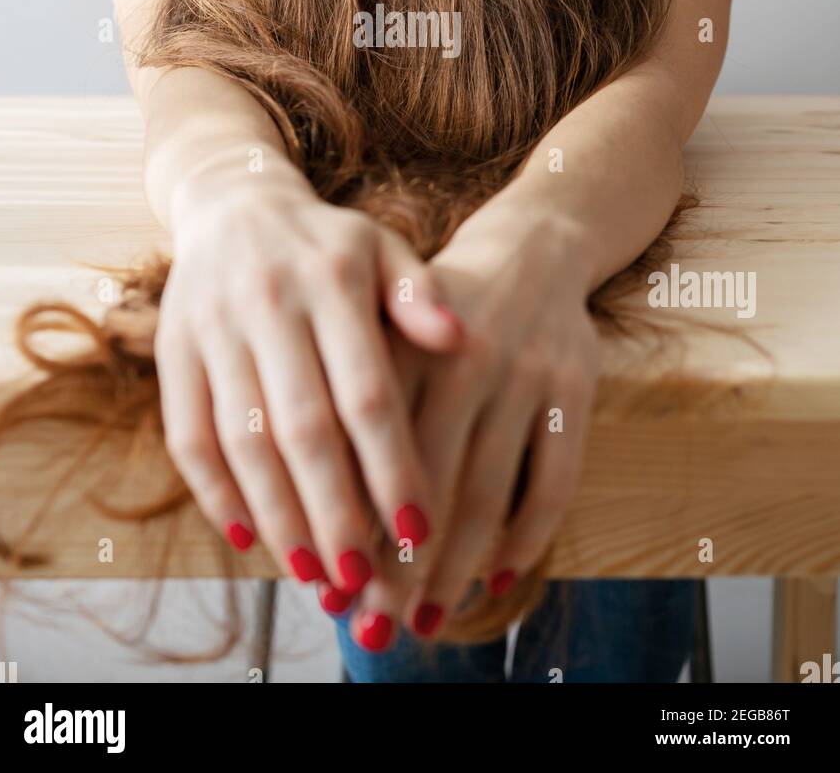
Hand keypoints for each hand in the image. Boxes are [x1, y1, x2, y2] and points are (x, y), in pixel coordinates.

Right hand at [154, 156, 461, 593]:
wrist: (231, 203)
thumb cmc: (328, 244)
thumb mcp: (381, 249)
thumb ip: (419, 295)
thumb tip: (460, 339)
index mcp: (333, 282)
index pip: (367, 393)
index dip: (391, 467)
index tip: (420, 530)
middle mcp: (269, 305)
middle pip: (302, 429)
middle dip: (334, 513)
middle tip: (363, 580)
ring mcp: (213, 330)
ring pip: (242, 442)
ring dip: (277, 517)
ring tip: (314, 575)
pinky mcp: (173, 352)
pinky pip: (188, 435)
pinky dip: (214, 494)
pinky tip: (249, 537)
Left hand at [342, 201, 599, 644]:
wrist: (529, 248)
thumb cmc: (428, 310)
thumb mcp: (379, 329)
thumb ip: (347, 403)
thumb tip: (298, 509)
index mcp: (399, 341)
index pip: (367, 449)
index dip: (347, 521)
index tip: (326, 584)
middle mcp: (461, 357)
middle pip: (424, 480)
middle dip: (396, 563)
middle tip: (371, 626)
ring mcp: (524, 374)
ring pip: (487, 491)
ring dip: (455, 567)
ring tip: (425, 621)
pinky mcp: (575, 389)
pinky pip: (554, 480)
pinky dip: (527, 537)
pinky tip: (497, 580)